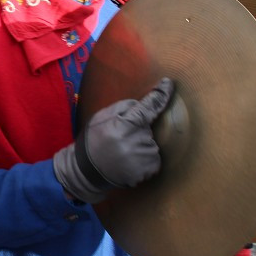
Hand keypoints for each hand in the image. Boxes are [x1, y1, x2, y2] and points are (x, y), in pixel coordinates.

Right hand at [52, 78, 173, 203]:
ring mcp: (143, 157)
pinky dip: (145, 159)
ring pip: (152, 143)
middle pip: (149, 128)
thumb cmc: (93, 141)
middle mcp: (136, 141)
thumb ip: (122, 108)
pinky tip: (130, 162)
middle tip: (119, 139)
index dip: (161, 94)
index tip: (168, 84)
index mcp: (123, 125)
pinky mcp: (148, 171)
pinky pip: (154, 159)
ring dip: (141, 145)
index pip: (148, 106)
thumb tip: (142, 104)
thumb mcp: (100, 118)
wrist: (86, 172)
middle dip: (138, 130)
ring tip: (123, 153)